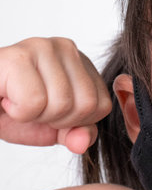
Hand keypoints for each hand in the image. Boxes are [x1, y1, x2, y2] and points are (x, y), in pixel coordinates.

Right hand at [0, 37, 110, 153]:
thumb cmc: (12, 109)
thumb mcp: (53, 128)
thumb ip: (78, 133)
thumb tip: (83, 142)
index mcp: (82, 63)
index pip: (103, 106)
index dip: (75, 121)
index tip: (48, 110)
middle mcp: (67, 48)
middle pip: (87, 105)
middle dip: (57, 119)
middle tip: (31, 107)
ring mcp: (43, 47)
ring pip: (62, 104)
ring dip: (35, 116)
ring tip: (17, 101)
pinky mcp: (18, 56)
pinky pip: (34, 102)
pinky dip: (18, 112)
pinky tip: (5, 97)